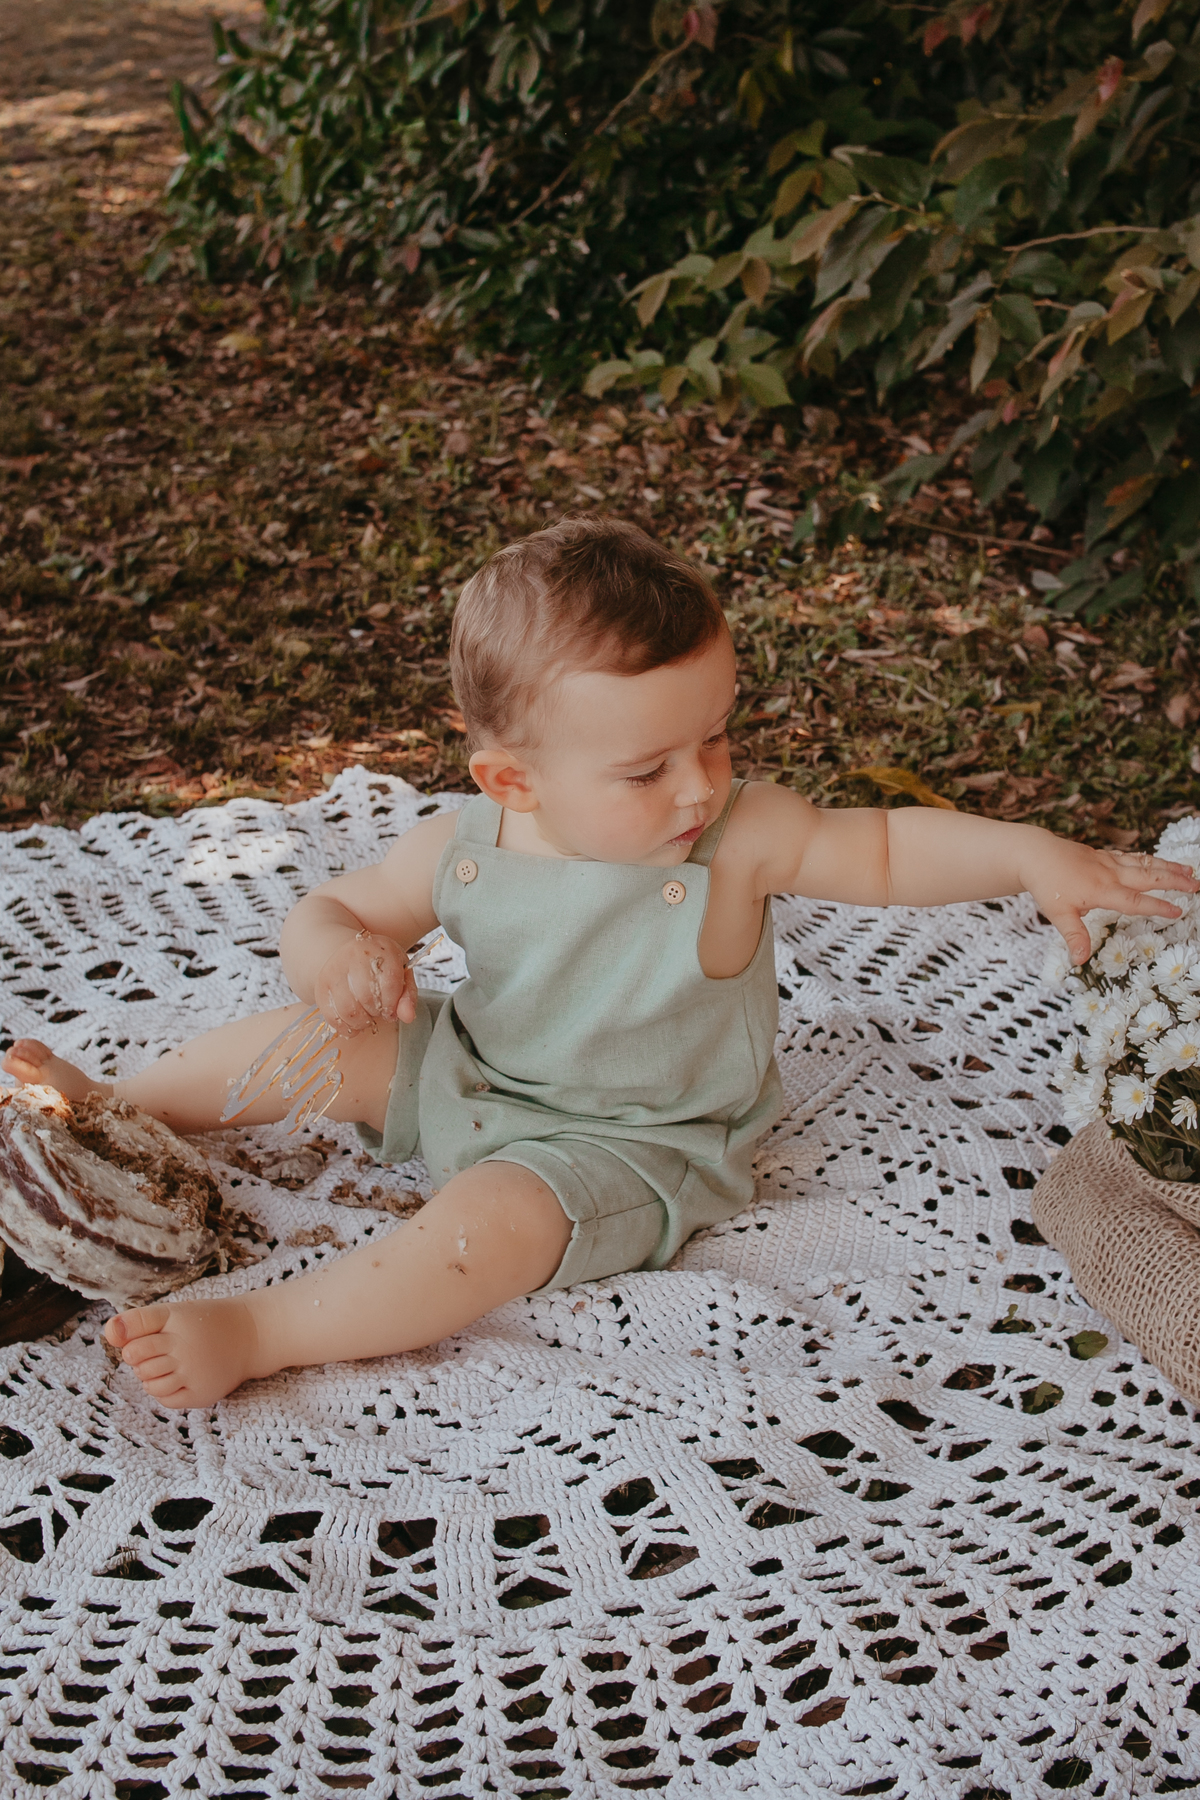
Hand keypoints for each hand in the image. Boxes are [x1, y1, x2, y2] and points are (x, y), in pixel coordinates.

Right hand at [313, 931, 418, 1034]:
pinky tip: (353, 1023)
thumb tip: (407, 1018)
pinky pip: (332, 1016)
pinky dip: (345, 1027)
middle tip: (378, 1012)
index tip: (391, 1011)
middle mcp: (354, 955)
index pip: (389, 983)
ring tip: (367, 1018)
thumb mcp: (401, 975)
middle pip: (367, 998)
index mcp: (381, 949)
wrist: (347, 954)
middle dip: (377, 1013)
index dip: (392, 1005)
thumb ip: (408, 996)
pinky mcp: (321, 985)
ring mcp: (334, 970)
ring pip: (348, 1010)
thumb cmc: (380, 968)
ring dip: (362, 1023)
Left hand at [1025, 838, 1199, 965]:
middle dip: (1174, 882)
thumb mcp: (1058, 914)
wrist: (1035, 854)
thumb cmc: (1047, 885)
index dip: (1157, 907)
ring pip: (1145, 864)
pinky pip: (1133, 857)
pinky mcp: (1105, 856)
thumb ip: (1074, 936)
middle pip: (1149, 877)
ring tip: (1190, 871)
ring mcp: (1109, 863)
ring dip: (1168, 868)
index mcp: (1102, 891)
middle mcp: (1110, 874)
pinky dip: (1150, 860)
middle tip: (1197, 886)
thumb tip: (1080, 960)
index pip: (1135, 901)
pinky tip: (1160, 863)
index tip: (1178, 911)